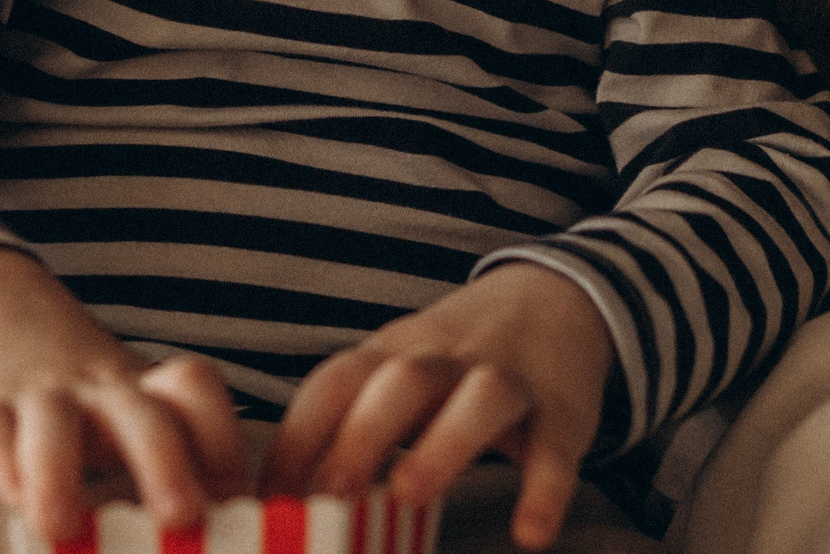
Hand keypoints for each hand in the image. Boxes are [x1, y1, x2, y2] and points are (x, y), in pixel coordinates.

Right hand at [0, 248, 246, 547]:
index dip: (221, 443)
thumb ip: (171, 466)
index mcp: (148, 391)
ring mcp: (39, 397)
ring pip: (53, 423)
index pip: (196, 393)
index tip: (232, 500)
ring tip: (63, 529)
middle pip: (144, 415)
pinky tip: (14, 498)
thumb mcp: (132, 413)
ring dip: (58, 476)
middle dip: (163, 465)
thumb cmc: (84, 397)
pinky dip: (2, 469)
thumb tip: (222, 536)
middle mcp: (101, 391)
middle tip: (180, 516)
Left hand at [261, 264, 612, 550]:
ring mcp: (507, 379)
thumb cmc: (452, 363)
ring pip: (478, 397)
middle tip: (328, 496)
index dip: (298, 438)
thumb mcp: (396, 376)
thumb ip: (349, 428)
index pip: (335, 384)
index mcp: (392, 354)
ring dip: (442, 444)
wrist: (554, 299)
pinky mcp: (562, 410)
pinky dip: (545, 488)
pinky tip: (530, 532)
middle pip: (400, 381)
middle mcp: (445, 359)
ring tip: (410, 496)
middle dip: (361, 435)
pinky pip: (554, 445)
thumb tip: (280, 505)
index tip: (267, 499)